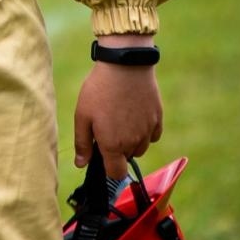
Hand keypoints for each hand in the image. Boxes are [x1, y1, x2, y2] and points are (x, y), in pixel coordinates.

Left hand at [74, 58, 162, 178]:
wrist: (125, 65)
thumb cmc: (99, 89)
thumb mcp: (82, 115)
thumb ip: (82, 143)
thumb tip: (81, 164)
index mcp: (113, 145)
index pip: (116, 174)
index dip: (108, 169)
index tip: (102, 156)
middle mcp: (133, 142)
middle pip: (127, 158)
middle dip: (117, 150)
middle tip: (107, 127)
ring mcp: (148, 131)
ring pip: (140, 147)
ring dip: (131, 140)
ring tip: (120, 117)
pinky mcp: (158, 118)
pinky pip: (152, 134)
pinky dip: (144, 129)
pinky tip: (134, 113)